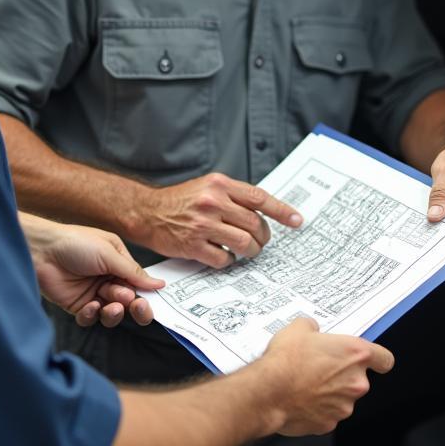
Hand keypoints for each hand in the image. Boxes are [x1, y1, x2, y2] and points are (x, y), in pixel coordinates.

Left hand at [29, 221, 165, 327]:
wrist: (41, 250)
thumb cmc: (75, 243)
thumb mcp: (109, 254)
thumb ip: (133, 273)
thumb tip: (159, 283)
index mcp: (118, 262)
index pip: (138, 283)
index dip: (144, 294)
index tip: (148, 302)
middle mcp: (107, 278)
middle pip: (128, 301)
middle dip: (133, 306)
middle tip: (136, 307)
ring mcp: (92, 293)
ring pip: (111, 312)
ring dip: (115, 311)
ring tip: (111, 304)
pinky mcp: (77, 305)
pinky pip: (91, 318)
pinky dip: (93, 314)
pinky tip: (90, 305)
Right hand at [137, 173, 303, 267]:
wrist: (146, 212)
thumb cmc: (180, 201)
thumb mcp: (207, 186)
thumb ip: (233, 195)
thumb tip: (264, 211)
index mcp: (219, 184)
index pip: (259, 198)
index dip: (282, 211)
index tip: (297, 221)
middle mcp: (212, 202)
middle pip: (255, 224)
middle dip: (262, 237)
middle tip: (259, 241)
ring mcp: (203, 224)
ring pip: (244, 243)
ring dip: (250, 251)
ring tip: (245, 251)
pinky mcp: (193, 245)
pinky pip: (224, 259)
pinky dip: (229, 261)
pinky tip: (223, 256)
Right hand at [261, 318, 393, 435]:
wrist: (268, 391)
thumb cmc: (285, 361)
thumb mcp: (299, 328)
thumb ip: (313, 327)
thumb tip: (311, 330)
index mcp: (354, 355)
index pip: (384, 359)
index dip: (377, 359)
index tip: (371, 359)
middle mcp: (355, 382)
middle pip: (358, 379)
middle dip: (342, 374)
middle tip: (319, 366)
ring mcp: (344, 406)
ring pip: (342, 398)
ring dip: (329, 392)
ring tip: (305, 382)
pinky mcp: (329, 424)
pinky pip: (327, 413)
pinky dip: (317, 407)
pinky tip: (299, 398)